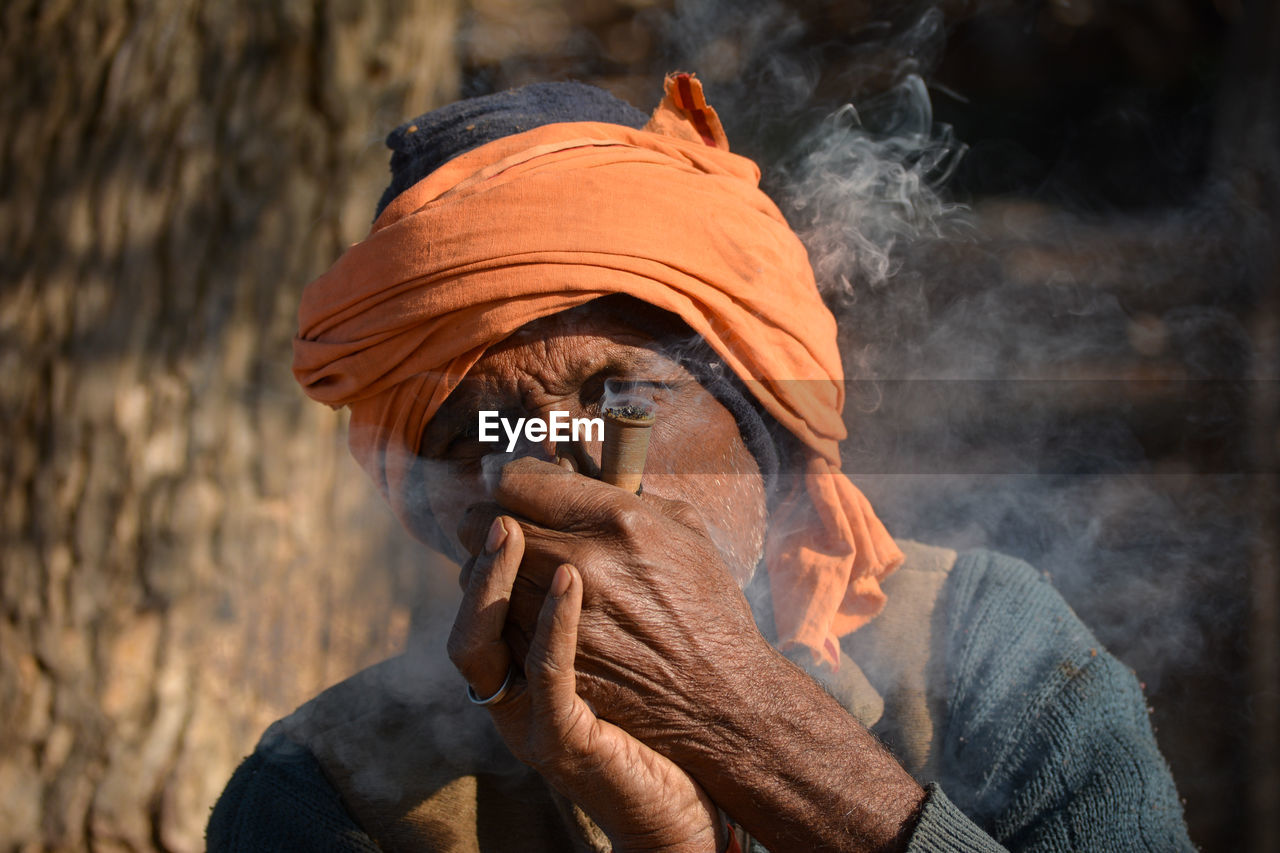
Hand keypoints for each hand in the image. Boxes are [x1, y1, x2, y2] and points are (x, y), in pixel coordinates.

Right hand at [448, 515, 723, 852]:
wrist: (711, 768)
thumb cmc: (672, 693)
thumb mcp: (627, 624)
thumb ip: (602, 576)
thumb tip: (614, 494)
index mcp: (522, 651)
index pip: (481, 584)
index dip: (485, 530)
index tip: (503, 477)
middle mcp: (510, 683)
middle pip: (465, 605)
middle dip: (477, 545)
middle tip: (496, 493)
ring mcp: (527, 713)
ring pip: (476, 643)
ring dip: (492, 580)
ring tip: (509, 527)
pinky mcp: (558, 739)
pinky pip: (543, 677)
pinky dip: (552, 625)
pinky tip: (574, 579)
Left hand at [459, 458, 925, 852]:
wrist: (721, 697)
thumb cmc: (706, 606)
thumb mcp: (683, 528)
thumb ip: (622, 492)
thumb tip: (571, 470)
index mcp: (617, 520)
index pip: (518, 479)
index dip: (508, 476)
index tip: (509, 480)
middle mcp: (580, 562)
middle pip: (484, 524)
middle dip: (492, 521)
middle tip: (506, 525)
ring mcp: (558, 617)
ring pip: (477, 574)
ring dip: (492, 570)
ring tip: (520, 573)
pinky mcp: (545, 661)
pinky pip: (490, 624)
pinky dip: (500, 614)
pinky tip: (526, 614)